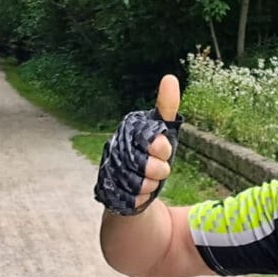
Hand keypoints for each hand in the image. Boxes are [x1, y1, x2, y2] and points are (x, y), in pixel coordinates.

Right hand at [93, 74, 182, 214]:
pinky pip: (132, 199)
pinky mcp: (108, 191)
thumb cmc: (149, 153)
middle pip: (148, 165)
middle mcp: (116, 147)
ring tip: (149, 179)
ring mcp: (110, 169)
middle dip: (159, 169)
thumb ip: (166, 106)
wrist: (130, 184)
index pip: (152, 140)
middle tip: (159, 168)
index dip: (161, 148)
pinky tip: (139, 192)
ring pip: (141, 184)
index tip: (164, 149)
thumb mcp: (162, 129)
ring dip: (151, 185)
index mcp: (128, 130)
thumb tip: (169, 77)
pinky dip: (140, 198)